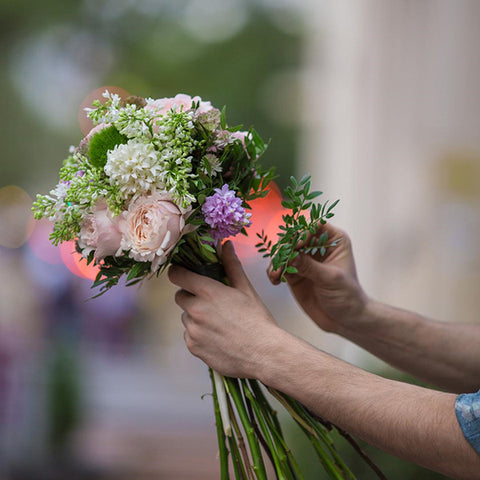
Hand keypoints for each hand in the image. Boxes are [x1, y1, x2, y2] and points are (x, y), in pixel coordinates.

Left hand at [169, 241, 281, 377]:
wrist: (263, 354)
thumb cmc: (257, 320)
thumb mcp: (246, 289)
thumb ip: (232, 265)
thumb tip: (226, 245)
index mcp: (208, 292)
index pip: (178, 275)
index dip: (179, 272)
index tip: (183, 273)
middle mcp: (196, 310)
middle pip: (180, 296)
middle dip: (191, 296)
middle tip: (211, 302)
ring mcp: (193, 330)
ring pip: (186, 317)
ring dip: (196, 317)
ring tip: (219, 323)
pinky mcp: (193, 347)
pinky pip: (189, 335)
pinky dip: (199, 334)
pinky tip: (218, 337)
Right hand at [268, 223, 367, 332]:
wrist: (345, 320)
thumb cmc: (347, 296)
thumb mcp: (330, 279)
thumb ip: (309, 266)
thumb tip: (290, 255)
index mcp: (334, 241)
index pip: (315, 226)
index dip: (303, 232)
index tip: (296, 245)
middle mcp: (318, 246)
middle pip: (295, 237)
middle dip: (285, 248)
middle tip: (280, 261)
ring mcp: (304, 260)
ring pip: (285, 252)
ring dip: (277, 261)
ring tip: (275, 274)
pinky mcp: (294, 273)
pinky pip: (280, 266)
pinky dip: (274, 271)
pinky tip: (274, 279)